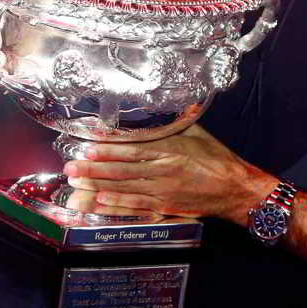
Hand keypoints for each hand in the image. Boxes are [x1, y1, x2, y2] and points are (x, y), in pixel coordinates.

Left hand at [62, 124, 274, 221]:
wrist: (234, 189)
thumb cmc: (218, 159)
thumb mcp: (198, 133)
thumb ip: (178, 120)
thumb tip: (169, 101)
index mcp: (171, 148)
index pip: (133, 147)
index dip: (109, 146)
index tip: (89, 143)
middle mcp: (164, 169)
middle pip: (122, 168)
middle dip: (94, 167)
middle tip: (72, 164)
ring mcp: (163, 190)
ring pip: (124, 187)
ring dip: (98, 184)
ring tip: (77, 181)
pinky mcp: (165, 206)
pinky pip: (136, 205)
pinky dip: (116, 203)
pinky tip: (99, 200)